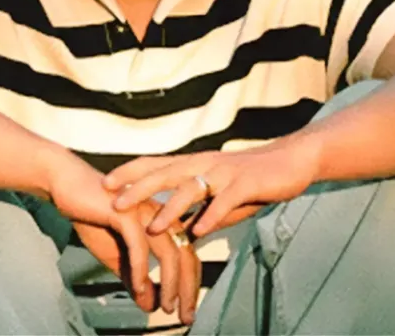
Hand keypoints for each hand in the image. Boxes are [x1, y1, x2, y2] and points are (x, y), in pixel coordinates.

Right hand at [45, 151, 199, 323]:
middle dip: (188, 288)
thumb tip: (150, 304)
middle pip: (186, 252)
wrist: (67, 186)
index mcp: (162, 219)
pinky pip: (139, 245)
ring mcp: (145, 210)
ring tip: (166, 306)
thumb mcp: (117, 253)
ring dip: (170, 282)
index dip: (191, 283)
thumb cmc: (93, 214)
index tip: (187, 309)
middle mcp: (159, 213)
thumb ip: (135, 276)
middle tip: (186, 316)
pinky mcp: (126, 211)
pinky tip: (137, 288)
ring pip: (169, 250)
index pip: (188, 253)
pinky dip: (140, 270)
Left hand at [104, 137, 321, 236]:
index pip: (156, 164)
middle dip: (138, 188)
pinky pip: (226, 202)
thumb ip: (200, 211)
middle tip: (114, 201)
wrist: (289, 161)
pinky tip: (199, 232)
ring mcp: (224, 173)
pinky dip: (212, 216)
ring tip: (151, 227)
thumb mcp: (219, 195)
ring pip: (192, 189)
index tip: (105, 182)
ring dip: (171, 209)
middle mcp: (205, 164)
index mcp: (195, 164)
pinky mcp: (245, 184)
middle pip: (166, 174)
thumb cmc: (250, 179)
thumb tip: (181, 234)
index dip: (131, 172)